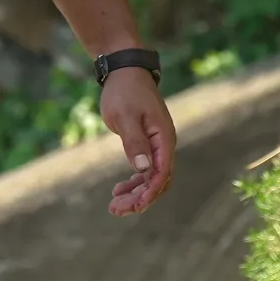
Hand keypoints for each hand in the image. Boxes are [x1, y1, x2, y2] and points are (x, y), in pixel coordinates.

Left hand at [101, 68, 175, 216]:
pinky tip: (120, 190)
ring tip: (115, 207)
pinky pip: (145, 170)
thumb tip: (144, 168)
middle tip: (116, 210)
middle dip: (140, 198)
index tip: (135, 207)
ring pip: (151, 178)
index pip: (162, 173)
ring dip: (136, 193)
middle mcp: (164, 144)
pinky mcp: (147, 143)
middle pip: (158, 180)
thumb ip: (134, 141)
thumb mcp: (126, 115)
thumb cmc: (125, 91)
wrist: (125, 70)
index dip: (150, 192)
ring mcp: (157, 145)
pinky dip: (134, 182)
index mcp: (164, 138)